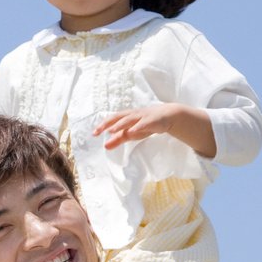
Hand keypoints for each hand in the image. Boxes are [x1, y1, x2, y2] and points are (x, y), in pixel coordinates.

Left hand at [94, 103, 215, 157]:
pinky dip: (137, 127)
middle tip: (97, 131)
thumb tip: (105, 146)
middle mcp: (133, 115)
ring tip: (111, 130)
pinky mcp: (153, 119)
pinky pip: (144, 123)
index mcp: (126, 117)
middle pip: (118, 117)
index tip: (93, 133)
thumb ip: (118, 139)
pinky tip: (132, 131)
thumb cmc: (146, 123)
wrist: (168, 116)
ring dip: (120, 124)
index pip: (112, 120)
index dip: (103, 125)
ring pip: (130, 119)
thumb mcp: (131, 133)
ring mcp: (143, 116)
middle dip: (107, 124)